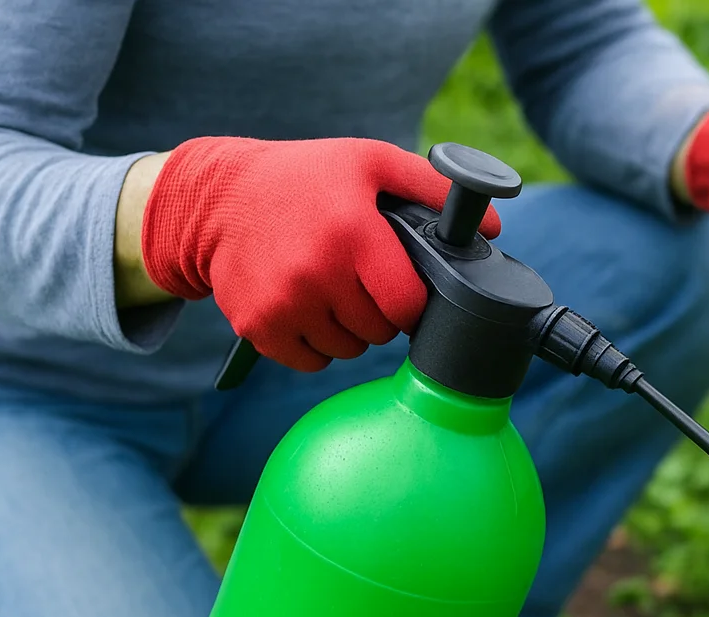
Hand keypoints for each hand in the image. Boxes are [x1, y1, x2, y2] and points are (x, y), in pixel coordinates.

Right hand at [140, 137, 499, 371]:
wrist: (216, 197)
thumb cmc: (305, 178)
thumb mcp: (370, 162)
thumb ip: (433, 188)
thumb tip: (493, 225)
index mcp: (353, 233)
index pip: (408, 306)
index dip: (411, 302)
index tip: (400, 286)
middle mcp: (316, 273)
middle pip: (379, 332)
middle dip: (378, 312)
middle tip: (359, 280)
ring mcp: (283, 303)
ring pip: (348, 351)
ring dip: (348, 331)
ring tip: (331, 291)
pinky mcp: (257, 326)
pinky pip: (311, 363)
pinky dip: (315, 345)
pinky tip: (306, 309)